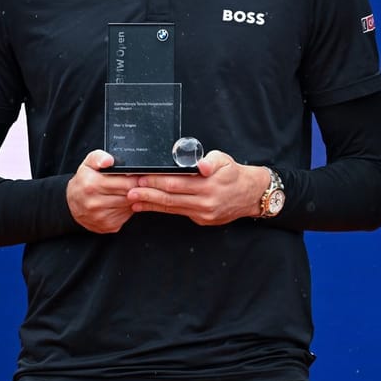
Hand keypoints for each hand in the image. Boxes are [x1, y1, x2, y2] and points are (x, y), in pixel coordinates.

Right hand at [67, 150, 141, 233]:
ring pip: (129, 206)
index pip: (126, 183)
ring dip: (133, 199)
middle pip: (129, 195)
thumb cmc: (84, 181)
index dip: (136, 178)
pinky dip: (127, 209)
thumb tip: (109, 161)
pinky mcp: (106, 226)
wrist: (71, 203)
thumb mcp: (88, 163)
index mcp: (91, 185)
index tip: (138, 176)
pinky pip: (125, 216)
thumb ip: (99, 157)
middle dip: (136, 188)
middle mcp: (94, 203)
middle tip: (139, 184)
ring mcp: (100, 217)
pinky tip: (121, 203)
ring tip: (129, 192)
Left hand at [126, 149, 264, 225]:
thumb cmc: (233, 173)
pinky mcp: (202, 220)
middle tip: (130, 189)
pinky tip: (148, 206)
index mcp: (209, 184)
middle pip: (170, 197)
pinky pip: (178, 213)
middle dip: (148, 193)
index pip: (176, 182)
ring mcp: (203, 213)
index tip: (141, 177)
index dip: (156, 180)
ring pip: (172, 207)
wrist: (250, 195)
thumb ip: (210, 161)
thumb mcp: (224, 160)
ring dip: (150, 203)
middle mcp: (205, 201)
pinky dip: (161, 209)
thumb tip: (201, 165)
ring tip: (133, 200)